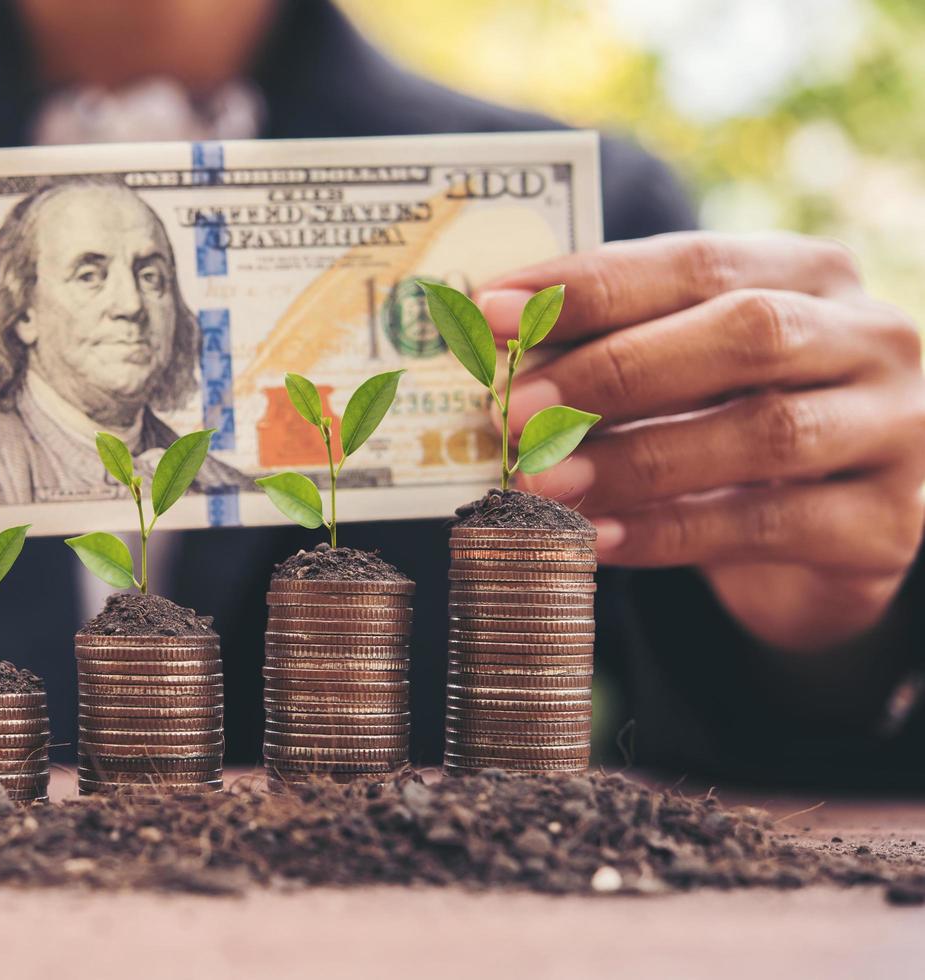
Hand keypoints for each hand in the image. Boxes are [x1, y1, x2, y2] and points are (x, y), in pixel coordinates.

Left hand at [476, 232, 924, 652]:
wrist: (826, 544)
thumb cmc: (730, 429)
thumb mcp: (679, 374)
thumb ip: (610, 349)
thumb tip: (492, 348)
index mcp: (809, 273)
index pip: (696, 260)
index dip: (591, 285)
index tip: (493, 310)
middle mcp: (870, 337)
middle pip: (746, 333)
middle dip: (615, 371)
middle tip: (514, 410)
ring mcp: (894, 429)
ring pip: (764, 433)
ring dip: (635, 460)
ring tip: (541, 484)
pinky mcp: (886, 524)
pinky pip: (768, 526)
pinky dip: (669, 533)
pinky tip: (596, 539)